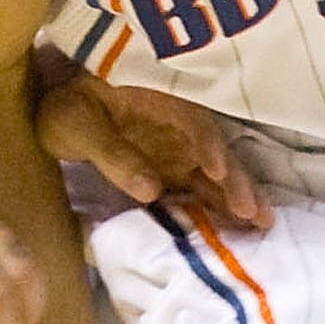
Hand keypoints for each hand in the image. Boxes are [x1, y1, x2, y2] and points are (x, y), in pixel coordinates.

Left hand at [35, 71, 272, 233]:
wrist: (59, 97)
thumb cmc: (67, 103)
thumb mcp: (75, 123)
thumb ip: (111, 153)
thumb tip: (151, 190)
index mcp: (159, 102)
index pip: (191, 122)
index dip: (206, 146)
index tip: (217, 172)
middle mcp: (179, 127)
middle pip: (216, 152)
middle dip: (237, 182)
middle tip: (256, 214)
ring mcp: (180, 149)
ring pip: (217, 173)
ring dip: (240, 196)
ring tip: (265, 224)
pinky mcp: (174, 168)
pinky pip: (202, 186)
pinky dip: (221, 204)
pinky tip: (239, 225)